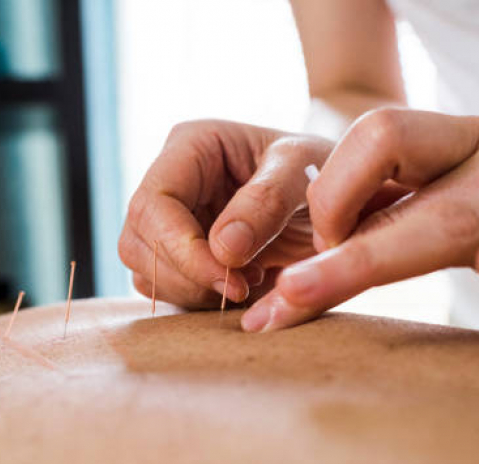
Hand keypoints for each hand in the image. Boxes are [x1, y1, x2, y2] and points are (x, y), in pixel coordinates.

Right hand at [118, 120, 333, 307]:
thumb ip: (267, 201)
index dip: (181, 248)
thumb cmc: (322, 170)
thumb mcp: (304, 172)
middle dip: (185, 276)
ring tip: (251, 280)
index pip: (153, 204)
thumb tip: (222, 248)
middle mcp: (172, 183)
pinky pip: (168, 289)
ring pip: (145, 271)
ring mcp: (173, 221)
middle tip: (243, 287)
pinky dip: (201, 301)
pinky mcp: (182, 255)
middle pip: (137, 242)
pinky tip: (245, 287)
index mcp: (191, 147)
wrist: (341, 200)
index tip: (230, 278)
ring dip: (193, 292)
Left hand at [242, 109, 478, 336]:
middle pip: (397, 170)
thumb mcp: (455, 213)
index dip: (332, 190)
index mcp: (462, 144)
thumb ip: (391, 225)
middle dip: (328, 227)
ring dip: (374, 259)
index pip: (377, 134)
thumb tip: (303, 261)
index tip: (316, 252)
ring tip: (311, 290)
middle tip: (283, 292)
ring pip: (455, 222)